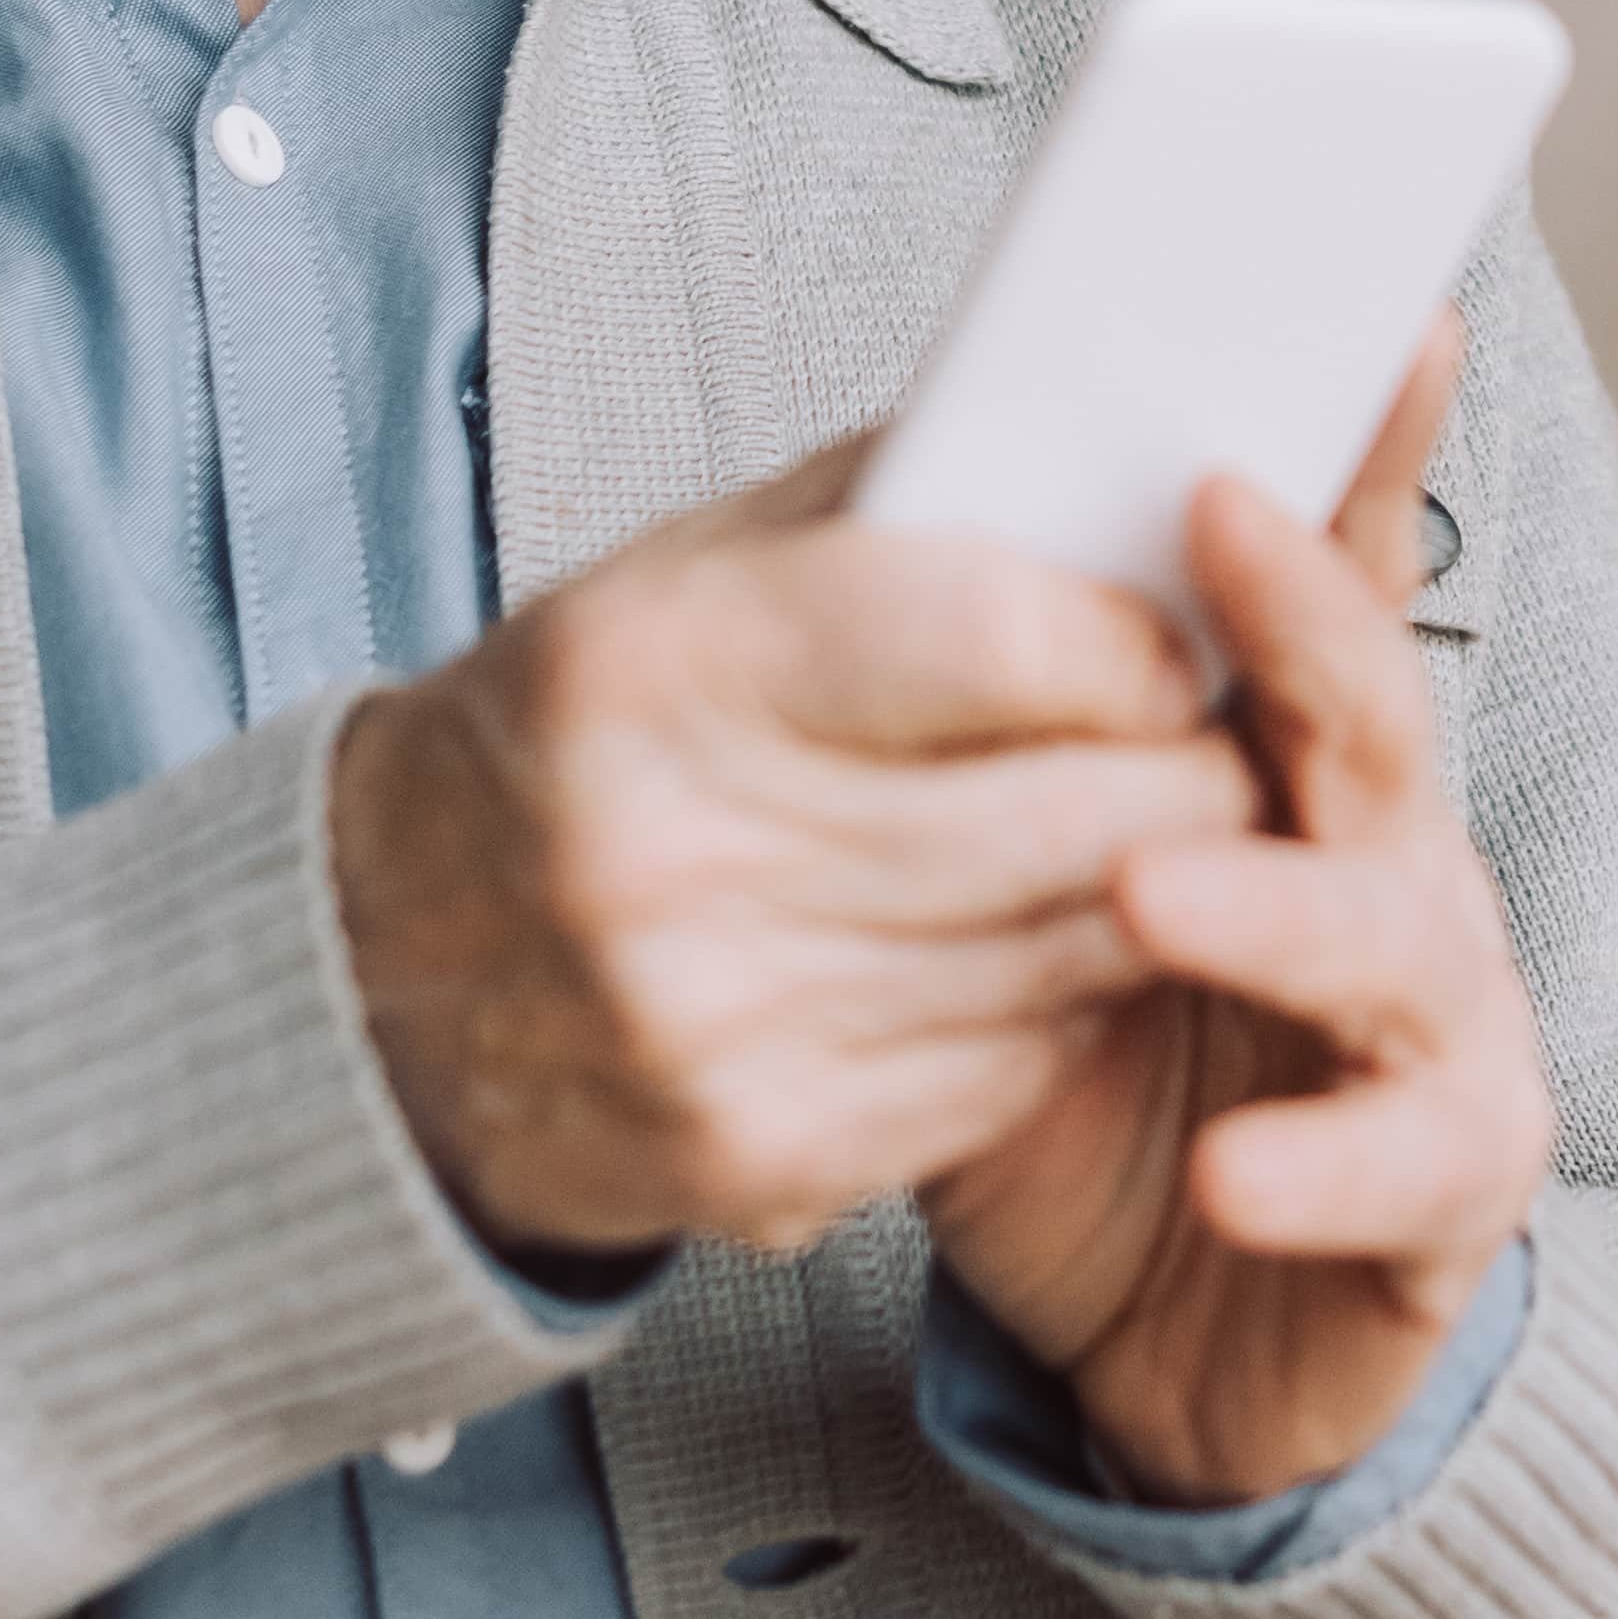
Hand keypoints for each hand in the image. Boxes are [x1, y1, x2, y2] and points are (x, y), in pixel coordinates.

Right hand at [331, 445, 1265, 1261]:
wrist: (387, 967)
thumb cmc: (579, 737)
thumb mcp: (690, 570)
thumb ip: (897, 511)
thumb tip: (1116, 464)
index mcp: (653, 664)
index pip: (986, 638)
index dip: (1127, 642)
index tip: (1181, 639)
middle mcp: (668, 851)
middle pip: (1056, 813)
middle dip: (1191, 773)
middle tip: (1230, 739)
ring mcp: (710, 1023)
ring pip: (1062, 951)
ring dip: (1158, 894)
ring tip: (1168, 835)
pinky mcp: (756, 1155)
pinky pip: (1008, 1071)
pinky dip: (1065, 1006)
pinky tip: (1047, 945)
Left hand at [918, 322, 1559, 1506]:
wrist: (1177, 1344)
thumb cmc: (1092, 1079)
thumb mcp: (1005, 897)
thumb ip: (991, 739)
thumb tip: (899, 527)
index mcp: (1284, 770)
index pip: (1325, 582)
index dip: (1358, 451)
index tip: (1382, 317)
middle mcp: (1390, 865)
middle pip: (1372, 714)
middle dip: (1304, 618)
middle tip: (1219, 526)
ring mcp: (1438, 1021)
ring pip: (1399, 934)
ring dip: (1279, 905)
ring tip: (1147, 891)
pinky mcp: (1446, 1190)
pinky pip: (1410, 1164)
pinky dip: (1324, 1162)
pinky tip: (1232, 1168)